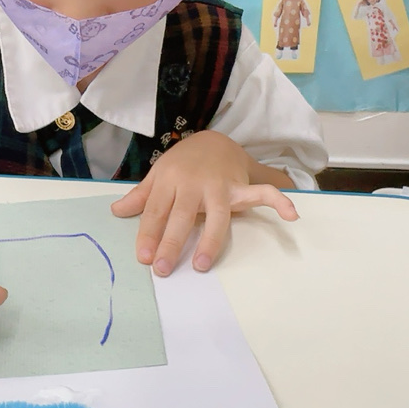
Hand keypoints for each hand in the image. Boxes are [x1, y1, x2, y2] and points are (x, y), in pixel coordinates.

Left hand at [111, 131, 297, 275]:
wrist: (213, 139)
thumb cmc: (183, 162)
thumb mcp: (158, 173)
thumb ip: (140, 195)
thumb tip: (116, 212)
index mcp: (170, 180)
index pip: (156, 210)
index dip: (148, 234)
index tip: (143, 257)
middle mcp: (194, 184)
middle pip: (181, 216)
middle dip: (171, 242)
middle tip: (162, 268)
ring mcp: (219, 186)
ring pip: (216, 216)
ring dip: (210, 241)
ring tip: (201, 265)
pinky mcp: (240, 187)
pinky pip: (262, 192)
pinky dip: (278, 202)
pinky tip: (292, 214)